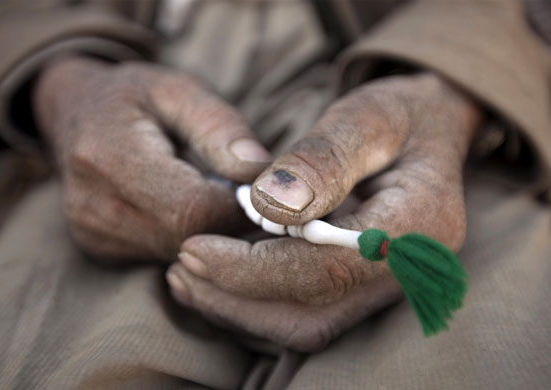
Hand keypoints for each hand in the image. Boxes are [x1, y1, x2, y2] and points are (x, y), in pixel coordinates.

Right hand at [34, 56, 270, 261]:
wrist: (76, 111)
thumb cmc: (136, 97)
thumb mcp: (180, 91)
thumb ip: (219, 126)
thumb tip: (258, 171)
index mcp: (109, 156)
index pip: (191, 209)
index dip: (235, 206)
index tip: (254, 186)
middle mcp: (90, 205)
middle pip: (185, 239)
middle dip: (225, 222)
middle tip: (236, 192)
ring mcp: (92, 233)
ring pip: (176, 254)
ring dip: (207, 232)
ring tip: (207, 194)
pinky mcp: (99, 249)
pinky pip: (161, 258)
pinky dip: (185, 238)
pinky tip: (183, 209)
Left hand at [168, 73, 480, 350]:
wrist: (429, 131)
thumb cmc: (401, 116)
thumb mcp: (367, 117)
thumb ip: (323, 159)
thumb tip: (269, 204)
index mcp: (418, 228)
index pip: (328, 269)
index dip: (255, 268)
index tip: (196, 248)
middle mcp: (406, 273)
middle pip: (313, 313)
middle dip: (238, 298)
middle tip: (181, 267)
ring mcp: (384, 286)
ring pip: (305, 325)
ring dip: (240, 309)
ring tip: (186, 278)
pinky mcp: (361, 287)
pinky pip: (305, 314)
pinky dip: (255, 306)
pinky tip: (214, 283)